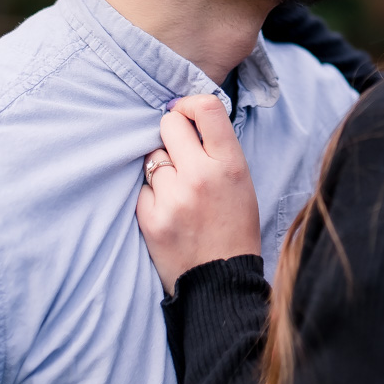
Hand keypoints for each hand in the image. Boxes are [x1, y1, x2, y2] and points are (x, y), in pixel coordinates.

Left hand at [136, 95, 260, 294]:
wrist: (220, 280)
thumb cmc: (233, 225)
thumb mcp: (241, 180)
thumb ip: (217, 148)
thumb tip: (184, 116)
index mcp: (230, 164)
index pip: (206, 108)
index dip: (189, 104)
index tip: (185, 114)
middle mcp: (201, 176)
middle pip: (169, 124)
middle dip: (171, 132)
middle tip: (179, 152)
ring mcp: (173, 197)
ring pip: (153, 157)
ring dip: (161, 168)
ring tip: (179, 192)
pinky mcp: (150, 217)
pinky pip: (142, 187)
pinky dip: (152, 194)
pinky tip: (168, 211)